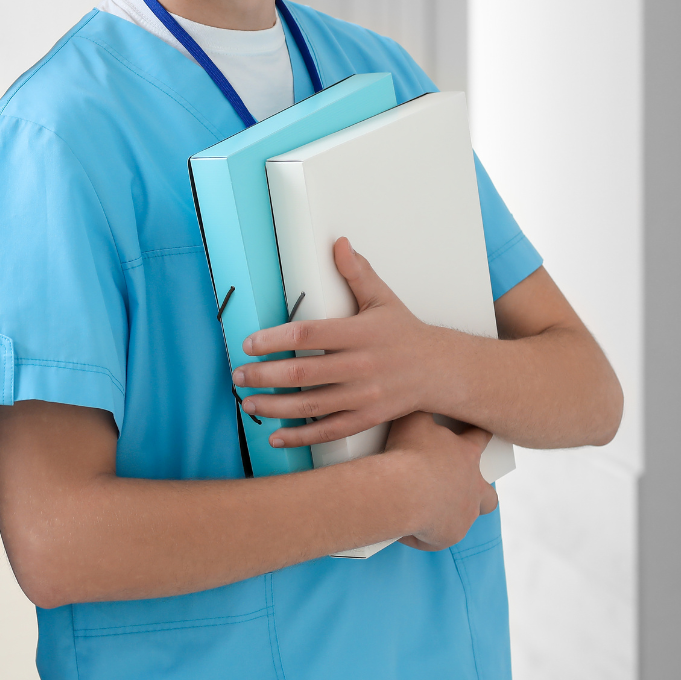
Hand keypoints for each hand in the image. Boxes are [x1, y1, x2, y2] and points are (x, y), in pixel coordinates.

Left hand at [233, 237, 462, 448]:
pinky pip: (329, 430)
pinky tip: (276, 436)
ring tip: (248, 402)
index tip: (249, 343)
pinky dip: (301, 436)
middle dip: (265, 375)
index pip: (308, 334)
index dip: (274, 339)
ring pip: (312, 405)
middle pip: (303, 372)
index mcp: (359, 333)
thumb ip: (357, 273)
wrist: (441, 370)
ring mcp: (364, 396)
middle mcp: (360, 366)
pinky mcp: (367, 418)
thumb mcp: (383, 298)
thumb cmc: (405, 333)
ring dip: (275, 406)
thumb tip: (339, 243)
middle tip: (238, 375)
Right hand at [382, 411, 497, 550]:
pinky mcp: (450, 535)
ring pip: (466, 517)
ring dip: (451, 516)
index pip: (480, 440)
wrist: (403, 490)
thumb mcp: (413, 419)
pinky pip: (436, 537)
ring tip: (429, 513)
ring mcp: (465, 513)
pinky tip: (404, 528)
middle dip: (479, 491)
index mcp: (466, 455)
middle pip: (487, 493)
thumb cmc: (408, 451)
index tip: (477, 433)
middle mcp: (473, 486)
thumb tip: (412, 390)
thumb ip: (418, 407)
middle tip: (458, 488)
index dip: (478, 435)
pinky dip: (422, 534)